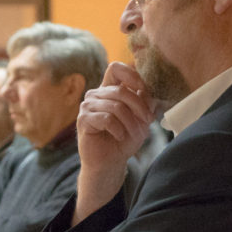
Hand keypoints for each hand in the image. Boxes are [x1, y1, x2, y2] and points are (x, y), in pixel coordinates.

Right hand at [73, 62, 154, 223]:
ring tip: (136, 134)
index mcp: (109, 89)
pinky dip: (118, 129)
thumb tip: (147, 92)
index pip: (116, 68)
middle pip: (121, 90)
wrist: (110, 162)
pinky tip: (120, 136)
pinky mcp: (83, 120)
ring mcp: (87, 106)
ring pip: (116, 106)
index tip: (145, 93)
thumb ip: (144, 102)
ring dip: (131, 122)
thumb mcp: (140, 119)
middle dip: (139, 107)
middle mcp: (96, 94)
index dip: (132, 76)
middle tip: (148, 122)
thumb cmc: (124, 140)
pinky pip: (107, 118)